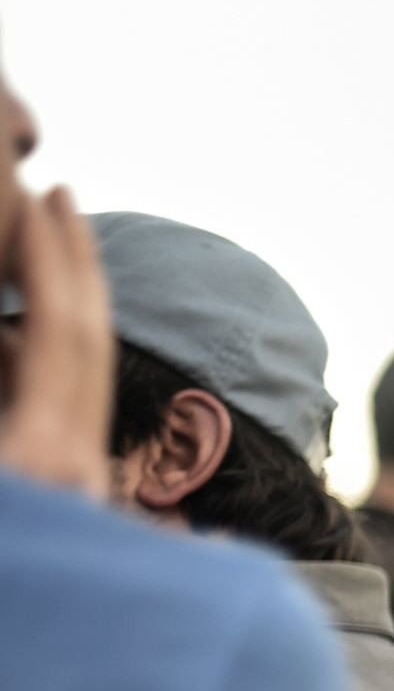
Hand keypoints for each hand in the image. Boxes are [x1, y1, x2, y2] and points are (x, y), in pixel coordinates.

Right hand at [0, 184, 114, 496]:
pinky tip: (9, 333)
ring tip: (34, 245)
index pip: (62, 326)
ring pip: (73, 373)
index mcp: (44, 450)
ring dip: (55, 305)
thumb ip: (7, 362)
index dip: (50, 254)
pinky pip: (58, 409)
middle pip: (88, 341)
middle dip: (74, 264)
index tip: (43, 195)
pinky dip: (32, 361)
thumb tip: (12, 333)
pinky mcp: (66, 496)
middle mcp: (76, 467)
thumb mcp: (2, 444)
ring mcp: (77, 486)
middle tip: (61, 196)